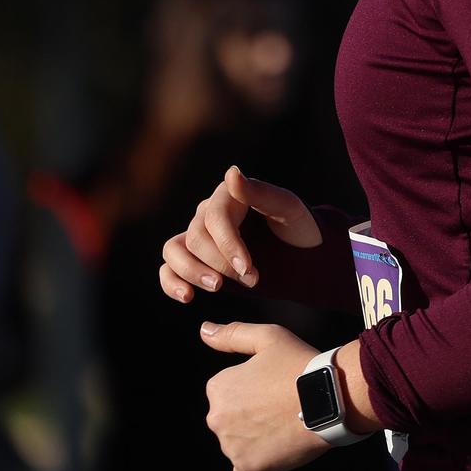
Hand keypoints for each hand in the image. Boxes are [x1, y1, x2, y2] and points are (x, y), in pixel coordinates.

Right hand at [159, 165, 319, 302]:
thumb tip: (231, 173)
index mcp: (228, 195)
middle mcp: (207, 214)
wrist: (302, 256)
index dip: (228, 245)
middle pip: (196, 238)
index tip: (248, 269)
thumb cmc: (297, 228)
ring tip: (217, 287)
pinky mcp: (195, 262)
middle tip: (252, 280)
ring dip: (191, 272)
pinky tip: (188, 297)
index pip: (215, 218)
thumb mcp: (288, 209)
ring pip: (173, 251)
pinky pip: (168, 269)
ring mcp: (198, 238)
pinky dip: (171, 283)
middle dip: (221, 264)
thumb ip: (260, 193)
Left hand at [199, 321, 327, 470]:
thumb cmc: (299, 366)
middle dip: (251, 416)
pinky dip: (259, 462)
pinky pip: (246, 469)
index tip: (274, 387)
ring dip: (255, 439)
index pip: (228, 393)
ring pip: (238, 445)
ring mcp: (231, 446)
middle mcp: (217, 419)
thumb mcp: (268, 338)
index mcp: (218, 388)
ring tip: (284, 425)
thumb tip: (204, 330)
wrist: (329, 399)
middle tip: (281, 407)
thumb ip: (232, 334)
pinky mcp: (249, 468)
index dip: (254, 390)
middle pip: (231, 420)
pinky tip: (278, 447)